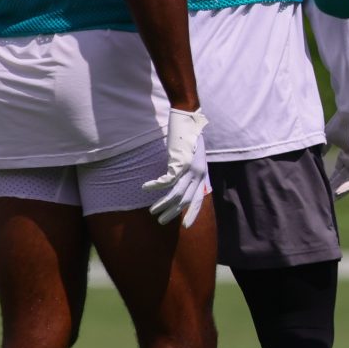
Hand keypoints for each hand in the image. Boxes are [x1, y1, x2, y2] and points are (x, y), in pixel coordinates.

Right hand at [144, 107, 210, 226]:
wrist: (190, 120)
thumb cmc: (189, 137)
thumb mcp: (194, 157)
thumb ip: (190, 171)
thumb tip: (182, 183)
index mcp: (203, 175)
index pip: (199, 199)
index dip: (192, 213)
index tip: (186, 226)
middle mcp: (199, 174)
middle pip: (186, 200)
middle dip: (173, 213)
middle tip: (161, 221)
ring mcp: (190, 169)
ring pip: (175, 193)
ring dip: (163, 204)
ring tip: (152, 211)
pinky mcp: (180, 162)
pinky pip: (166, 179)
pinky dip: (155, 185)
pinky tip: (145, 188)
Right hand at [324, 111, 348, 197]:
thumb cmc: (343, 122)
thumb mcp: (329, 138)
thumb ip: (324, 150)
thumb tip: (315, 159)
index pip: (340, 172)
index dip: (332, 181)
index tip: (324, 190)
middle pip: (345, 178)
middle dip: (335, 189)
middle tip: (325, 200)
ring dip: (341, 190)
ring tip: (330, 200)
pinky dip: (347, 186)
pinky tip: (338, 193)